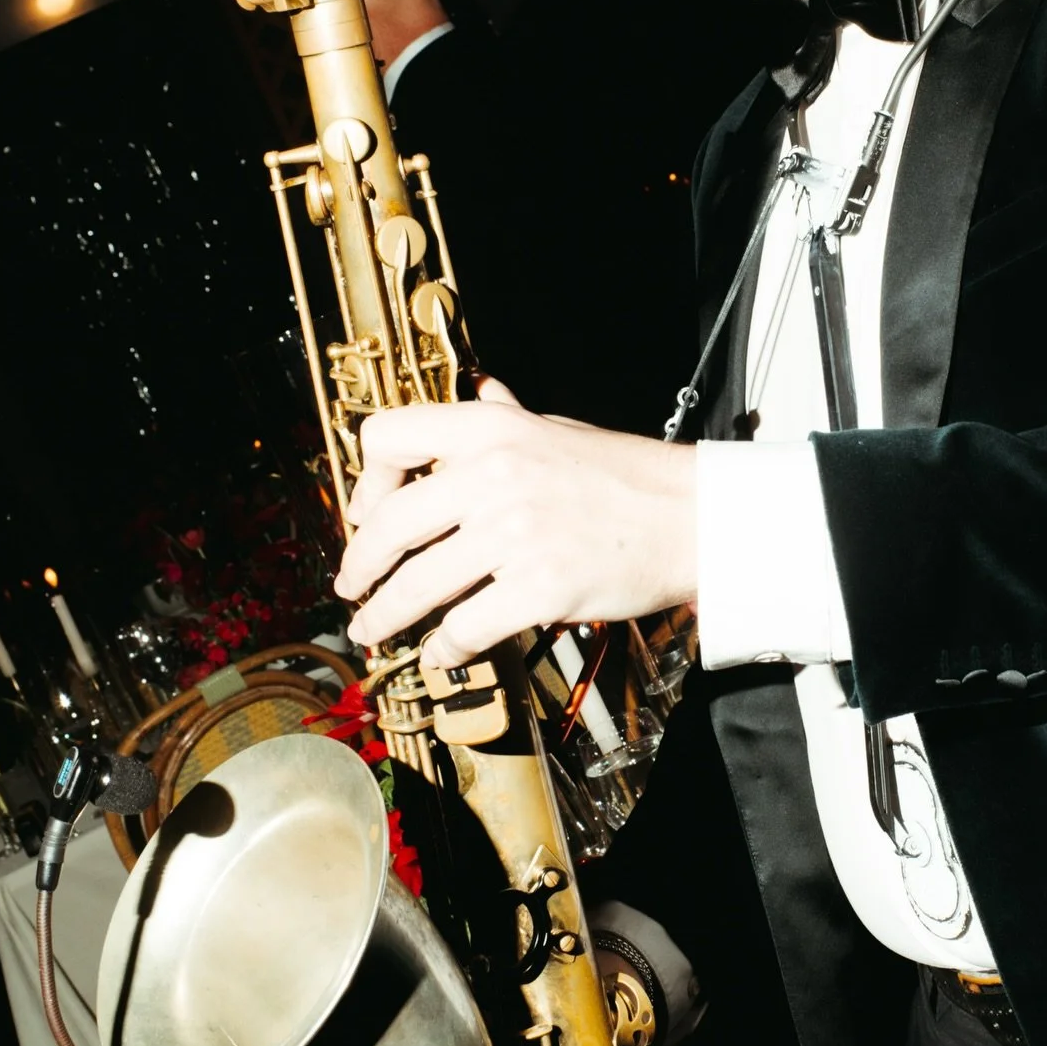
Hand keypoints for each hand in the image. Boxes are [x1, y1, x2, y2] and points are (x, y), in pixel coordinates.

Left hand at [336, 379, 697, 666]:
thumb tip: (484, 392)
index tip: (366, 513)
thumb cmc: (628, 476)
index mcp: (490, 429)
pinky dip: (444, 648)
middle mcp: (494, 476)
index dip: (365, 482)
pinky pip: (465, 628)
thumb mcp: (557, 429)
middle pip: (389, 526)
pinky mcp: (541, 588)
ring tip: (374, 628)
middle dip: (360, 567)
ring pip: (418, 585)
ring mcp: (516, 534)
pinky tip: (440, 653)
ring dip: (386, 616)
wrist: (693, 516)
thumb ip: (508, 417)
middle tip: (353, 588)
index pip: (387, 438)